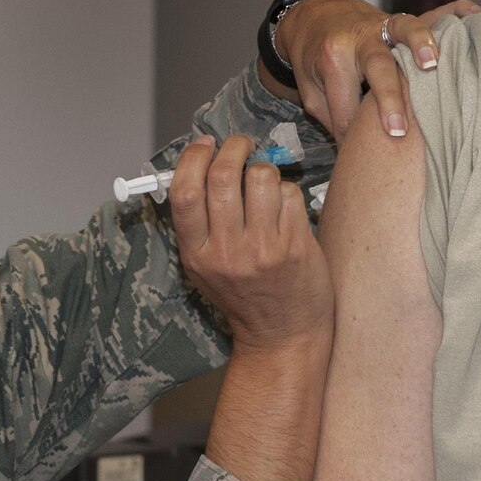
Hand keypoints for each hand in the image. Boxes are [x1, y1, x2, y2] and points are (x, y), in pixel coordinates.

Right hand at [170, 135, 331, 353]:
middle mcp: (227, 252)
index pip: (185, 192)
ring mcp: (263, 249)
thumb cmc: (245, 296)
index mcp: (196, 255)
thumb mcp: (205, 267)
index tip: (204, 145)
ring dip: (264, 168)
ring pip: (261, 176)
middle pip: (223, 175)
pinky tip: (285, 208)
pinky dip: (287, 191)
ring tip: (266, 181)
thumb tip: (201, 164)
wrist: (282, 336)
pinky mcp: (296, 246)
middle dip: (234, 148)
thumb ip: (199, 223)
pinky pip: (290, 193)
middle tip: (241, 146)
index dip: (193, 158)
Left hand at [268, 0, 479, 141]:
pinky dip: (453, 11)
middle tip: (398, 132)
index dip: (351, 133)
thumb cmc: (314, 58)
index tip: (362, 156)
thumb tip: (358, 148)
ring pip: (404, 29)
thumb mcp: (310, 91)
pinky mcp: (400, 20)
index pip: (346, 105)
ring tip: (433, 64)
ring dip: (420, 44)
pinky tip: (473, 15)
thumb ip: (332, 115)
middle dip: (388, 100)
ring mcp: (383, 25)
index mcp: (332, 58)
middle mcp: (359, 38)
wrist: (314, 15)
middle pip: (377, 67)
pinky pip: (431, 11)